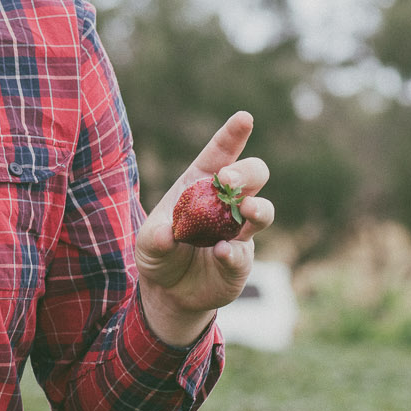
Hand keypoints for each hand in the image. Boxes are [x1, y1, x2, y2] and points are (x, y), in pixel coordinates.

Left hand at [134, 111, 275, 345]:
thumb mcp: (147, 243)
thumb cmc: (160, 253)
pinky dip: (233, 252)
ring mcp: (239, 231)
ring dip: (257, 208)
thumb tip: (168, 234)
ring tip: (244, 211)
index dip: (233, 135)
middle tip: (227, 180)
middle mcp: (226, 202)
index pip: (221, 153)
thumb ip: (154, 237)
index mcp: (200, 185)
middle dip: (246, 172)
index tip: (244, 118)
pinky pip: (243, 253)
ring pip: (263, 210)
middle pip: (253, 175)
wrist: (169, 291)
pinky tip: (219, 252)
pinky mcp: (241, 260)